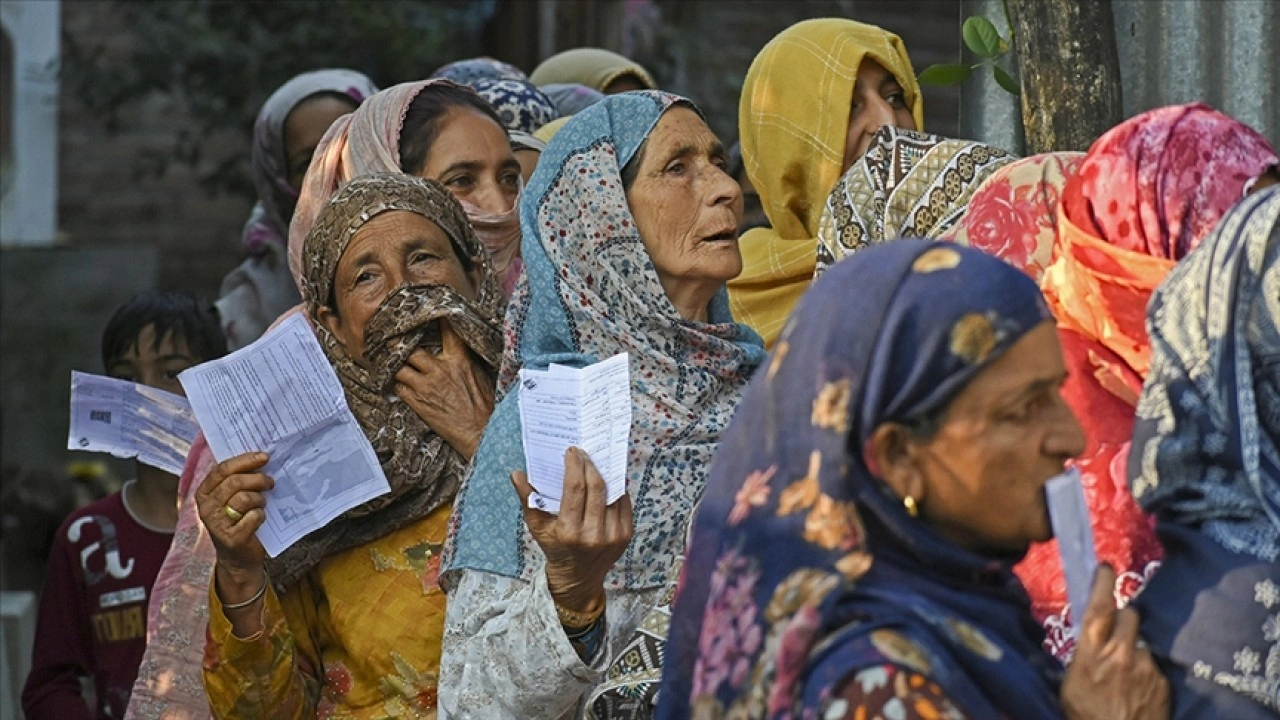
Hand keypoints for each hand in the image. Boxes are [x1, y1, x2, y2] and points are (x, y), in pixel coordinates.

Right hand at [196, 452, 270, 605]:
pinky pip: (253, 516)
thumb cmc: (239, 521)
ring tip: (262, 503)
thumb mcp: (232, 498)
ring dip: (260, 499)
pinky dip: (261, 515)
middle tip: (270, 482)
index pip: (222, 469)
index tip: (264, 457)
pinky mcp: (232, 538)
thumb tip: (259, 457)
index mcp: (204, 493)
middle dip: (258, 479)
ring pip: (245, 498)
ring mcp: (217, 524)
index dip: (245, 460)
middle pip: (235, 482)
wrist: (239, 558)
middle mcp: (206, 508)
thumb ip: (238, 479)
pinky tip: (260, 519)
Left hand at [393, 322, 494, 459]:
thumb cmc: (485, 407)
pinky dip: (395, 384)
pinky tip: (395, 382)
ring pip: (399, 368)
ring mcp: (426, 386)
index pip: (446, 331)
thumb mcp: (481, 376)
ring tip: (389, 362)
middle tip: (393, 341)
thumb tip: (460, 350)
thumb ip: (466, 361)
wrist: (480, 432)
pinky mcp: (417, 403)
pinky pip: (398, 388)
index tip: (423, 314)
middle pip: (411, 349)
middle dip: (401, 345)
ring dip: (394, 366)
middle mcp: (439, 370)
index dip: (434, 319)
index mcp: (459, 360)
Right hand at [511, 447, 632, 613]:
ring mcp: (613, 536)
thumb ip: (528, 499)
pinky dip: (616, 488)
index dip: (575, 465)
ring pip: (612, 493)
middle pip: (596, 487)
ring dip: (604, 474)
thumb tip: (516, 473)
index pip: (575, 489)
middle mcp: (593, 535)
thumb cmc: (555, 547)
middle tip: (583, 453)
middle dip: (589, 465)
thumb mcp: (537, 526)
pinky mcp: (626, 535)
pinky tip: (607, 480)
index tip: (572, 451)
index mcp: (569, 532)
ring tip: (594, 463)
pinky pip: (624, 502)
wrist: (578, 577)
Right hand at [1061, 564, 1169, 719]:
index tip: (1105, 567)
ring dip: (1135, 649)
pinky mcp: (1162, 680)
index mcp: (1092, 652)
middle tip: (1117, 632)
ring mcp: (1145, 665)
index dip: (1101, 583)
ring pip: (1142, 641)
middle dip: (1125, 616)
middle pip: (1130, 614)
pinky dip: (1145, 670)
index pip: (1098, 607)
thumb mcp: (1070, 685)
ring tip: (1126, 672)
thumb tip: (1087, 640)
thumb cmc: (1086, 716)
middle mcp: (1121, 652)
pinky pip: (1153, 664)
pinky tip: (1137, 688)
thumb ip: (1082, 656)